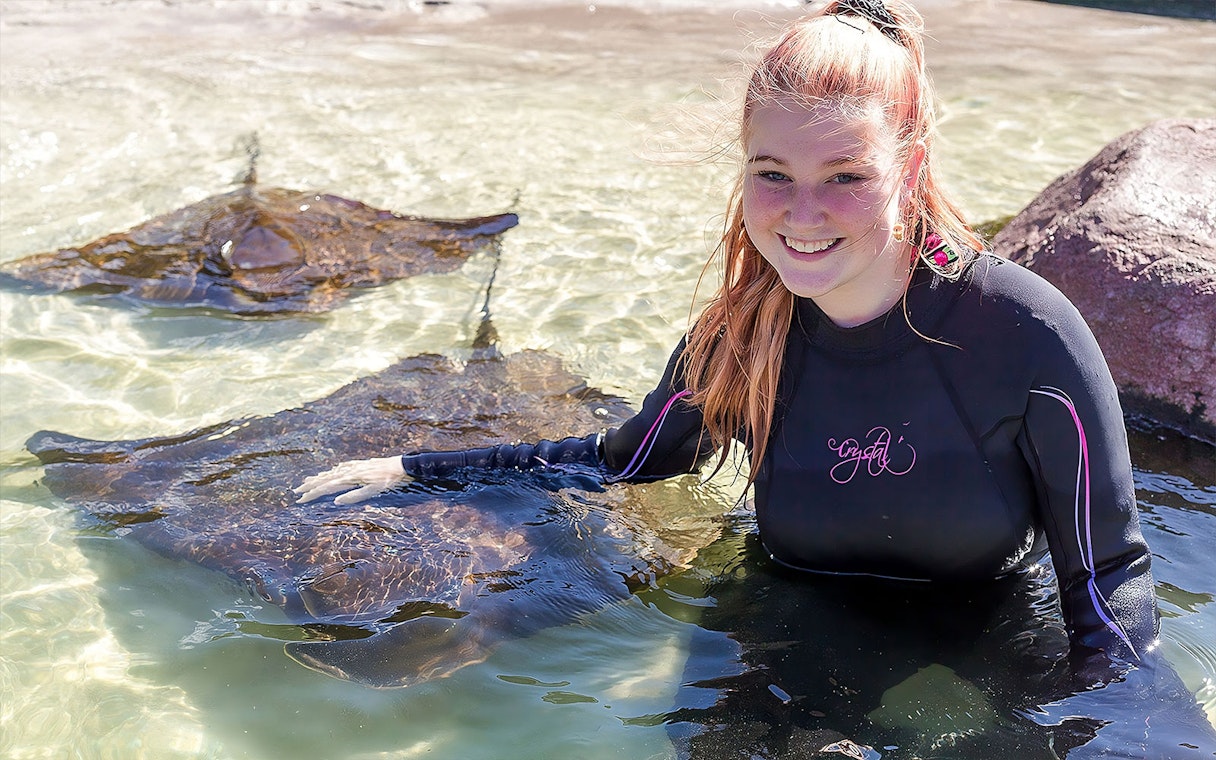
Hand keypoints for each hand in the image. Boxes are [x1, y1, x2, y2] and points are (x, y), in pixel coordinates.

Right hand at [293, 455, 407, 504]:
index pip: (326, 487)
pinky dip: (333, 471)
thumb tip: (336, 501)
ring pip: (332, 472)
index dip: (312, 494)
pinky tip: (332, 471)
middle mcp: (349, 471)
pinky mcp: (361, 465)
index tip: (300, 500)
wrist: (402, 465)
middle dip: (310, 485)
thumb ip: (355, 496)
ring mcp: (354, 467)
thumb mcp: (373, 491)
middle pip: (325, 479)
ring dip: (319, 477)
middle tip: (296, 491)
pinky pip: (341, 468)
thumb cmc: (389, 481)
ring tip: (307, 481)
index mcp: (350, 478)